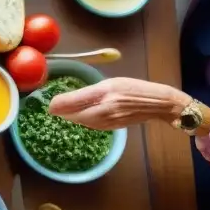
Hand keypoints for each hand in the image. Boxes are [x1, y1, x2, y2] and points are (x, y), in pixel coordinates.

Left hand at [48, 77, 190, 129]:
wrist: (160, 104)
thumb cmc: (134, 88)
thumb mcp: (111, 83)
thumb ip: (91, 91)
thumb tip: (69, 99)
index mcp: (105, 91)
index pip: (76, 100)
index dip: (60, 104)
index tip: (49, 105)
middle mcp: (106, 107)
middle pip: (77, 115)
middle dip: (64, 113)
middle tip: (54, 109)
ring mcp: (111, 119)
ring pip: (84, 122)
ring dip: (73, 118)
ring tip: (65, 113)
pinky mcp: (114, 127)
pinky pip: (94, 126)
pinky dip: (85, 122)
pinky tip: (82, 118)